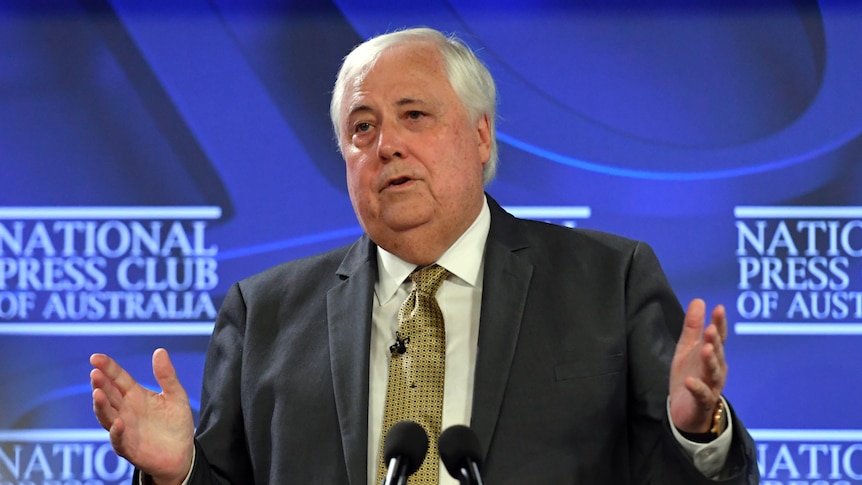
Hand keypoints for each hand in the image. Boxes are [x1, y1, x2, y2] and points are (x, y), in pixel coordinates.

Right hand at [90, 348, 194, 484]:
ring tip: (97, 393)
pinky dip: (116, 431)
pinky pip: (118, 439)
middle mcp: (125, 410)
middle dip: (101, 384)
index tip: (95, 358)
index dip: (108, 368)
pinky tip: (118, 422)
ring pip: (107, 416)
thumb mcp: (176, 395)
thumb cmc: (176, 423)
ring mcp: (124, 428)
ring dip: (100, 406)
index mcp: (135, 395)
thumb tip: (160, 351)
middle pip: (109, 395)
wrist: (181, 452)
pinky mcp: (128, 447)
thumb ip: (167, 375)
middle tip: (95, 373)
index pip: (118, 378)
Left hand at [668, 299, 727, 433]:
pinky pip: (701, 395)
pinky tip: (690, 381)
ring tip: (706, 349)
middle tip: (711, 329)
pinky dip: (696, 387)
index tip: (718, 308)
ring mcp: (712, 386)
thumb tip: (699, 300)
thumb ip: (693, 326)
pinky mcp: (702, 402)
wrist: (686, 411)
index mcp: (713, 355)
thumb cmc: (690, 375)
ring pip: (713, 373)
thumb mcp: (687, 349)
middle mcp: (716, 370)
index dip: (719, 323)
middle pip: (718, 353)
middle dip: (715, 341)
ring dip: (710, 361)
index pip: (718, 337)